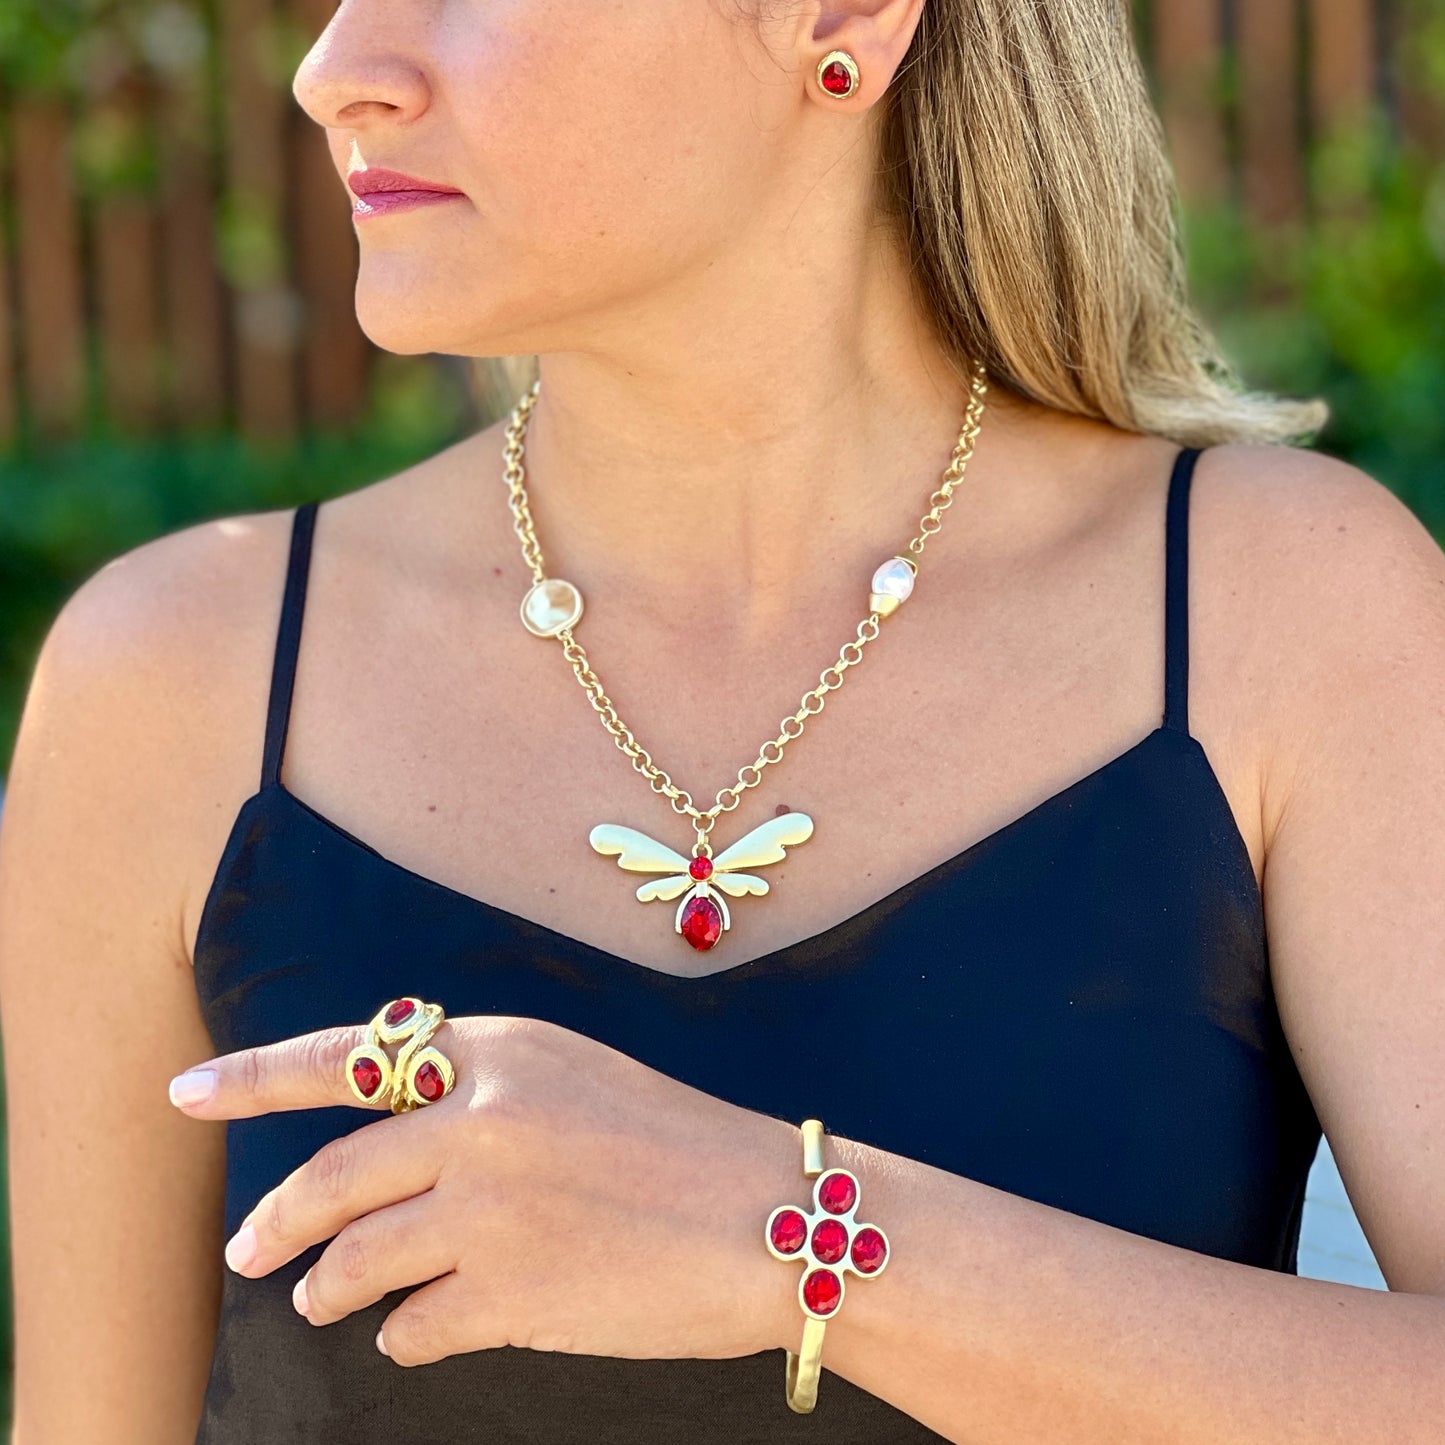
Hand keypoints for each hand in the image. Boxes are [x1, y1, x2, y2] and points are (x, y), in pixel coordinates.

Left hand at [168, 1013, 802, 1366]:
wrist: (769, 1214)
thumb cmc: (677, 1143)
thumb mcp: (574, 1078)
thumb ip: (478, 1096)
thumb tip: (383, 1149)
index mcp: (501, 1049)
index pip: (349, 1055)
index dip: (254, 1074)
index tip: (184, 1090)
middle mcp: (483, 1117)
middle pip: (331, 1178)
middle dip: (274, 1223)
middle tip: (247, 1249)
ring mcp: (492, 1207)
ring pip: (358, 1261)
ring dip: (328, 1287)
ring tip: (321, 1300)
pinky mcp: (510, 1292)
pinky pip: (414, 1324)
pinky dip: (403, 1332)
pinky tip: (415, 1333)